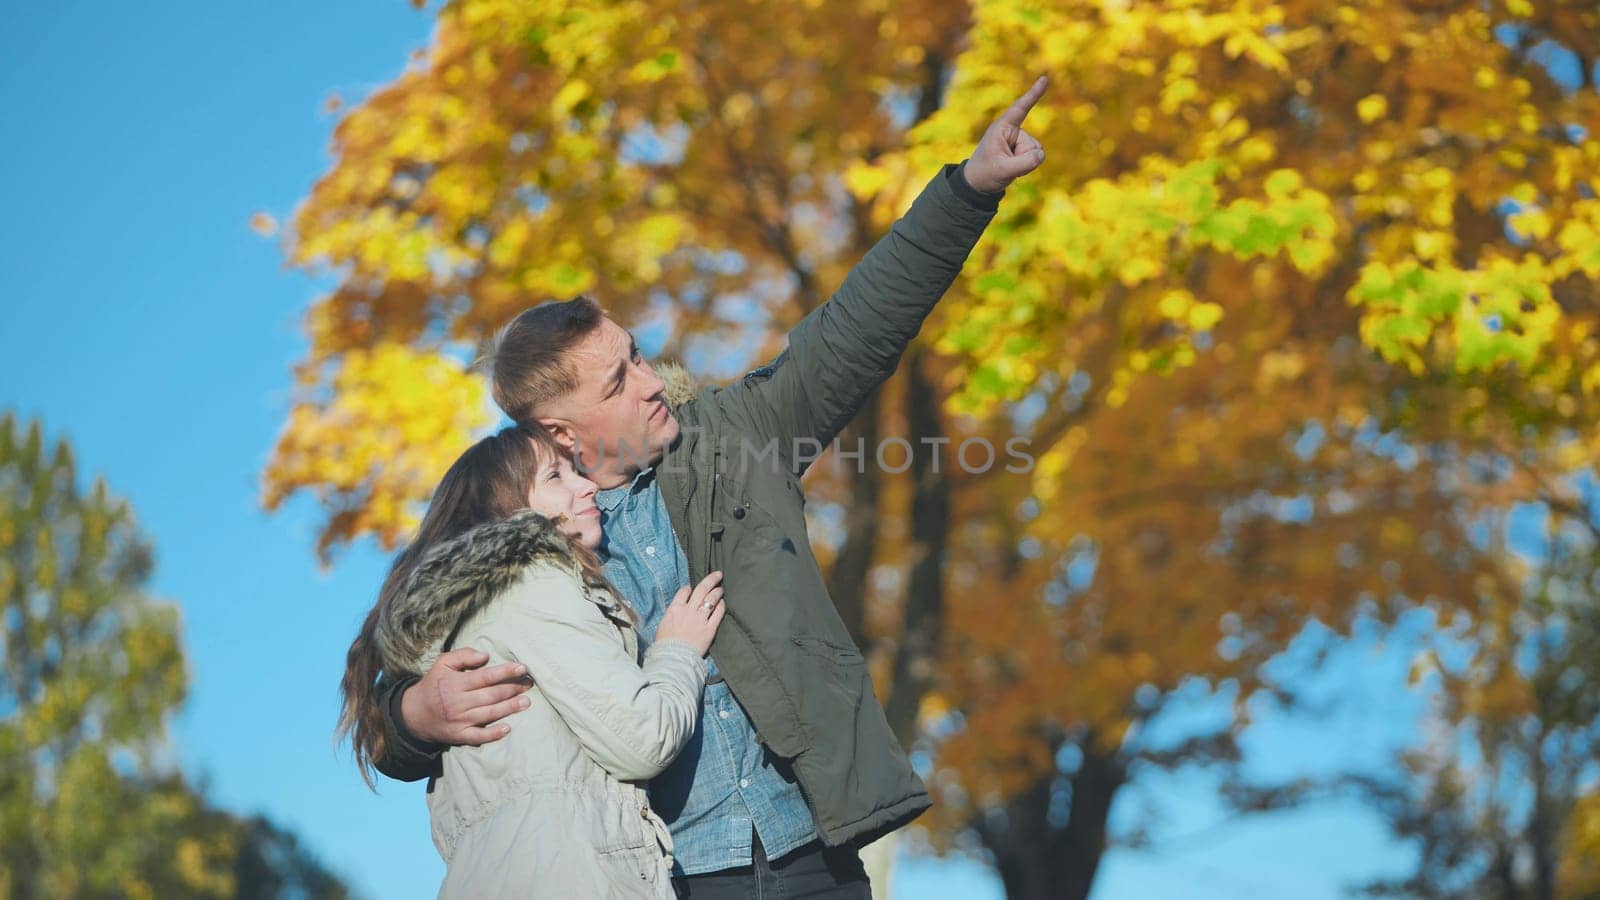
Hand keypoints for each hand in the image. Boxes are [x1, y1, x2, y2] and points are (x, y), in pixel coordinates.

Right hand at [400, 647, 533, 745]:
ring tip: (526, 702)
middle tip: (529, 684)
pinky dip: (493, 734)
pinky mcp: (459, 735)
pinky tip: (507, 729)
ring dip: (509, 708)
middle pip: (491, 695)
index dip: (505, 671)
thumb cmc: (434, 684)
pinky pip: (478, 736)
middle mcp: (458, 702)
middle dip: (513, 689)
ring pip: (489, 714)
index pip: (485, 676)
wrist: (413, 714)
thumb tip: (485, 656)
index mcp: (455, 683)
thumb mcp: (442, 664)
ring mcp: (459, 720)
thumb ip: (463, 656)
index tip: (522, 668)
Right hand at [656, 571, 725, 656]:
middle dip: (711, 579)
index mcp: (675, 609)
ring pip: (711, 599)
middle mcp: (688, 611)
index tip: (693, 588)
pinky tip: (723, 603)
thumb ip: (672, 615)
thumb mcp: (663, 626)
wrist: (674, 658)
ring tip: (721, 588)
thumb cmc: (665, 645)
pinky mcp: (709, 629)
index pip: (684, 591)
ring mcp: (700, 619)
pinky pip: (718, 613)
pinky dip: (721, 606)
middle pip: (701, 589)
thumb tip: (676, 610)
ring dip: (717, 591)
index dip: (689, 588)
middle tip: (718, 574)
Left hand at [962, 75, 1048, 194]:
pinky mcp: (1023, 148)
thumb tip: (1042, 154)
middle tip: (1003, 165)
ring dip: (1024, 163)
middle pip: (1032, 145)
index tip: (1044, 79)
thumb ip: (1025, 163)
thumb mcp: (1003, 170)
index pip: (1020, 108)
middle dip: (1023, 159)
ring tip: (1006, 166)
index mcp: (1002, 128)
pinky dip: (1027, 166)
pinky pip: (1035, 157)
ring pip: (1036, 152)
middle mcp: (1012, 130)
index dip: (1033, 94)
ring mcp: (1018, 139)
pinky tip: (1013, 167)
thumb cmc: (985, 173)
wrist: (978, 183)